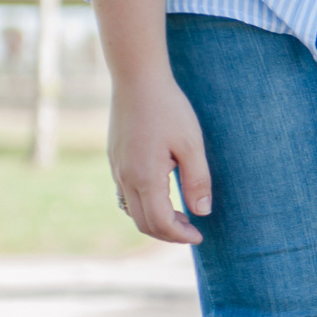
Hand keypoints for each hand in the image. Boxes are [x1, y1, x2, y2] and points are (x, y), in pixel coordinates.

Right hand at [109, 75, 210, 244]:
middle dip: (168, 233)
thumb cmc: (168, 108)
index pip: (160, 223)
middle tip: (192, 230)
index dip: (180, 236)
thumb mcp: (191, 144)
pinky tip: (162, 196)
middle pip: (143, 223)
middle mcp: (125, 178)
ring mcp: (116, 169)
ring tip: (180, 216)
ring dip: (155, 221)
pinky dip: (144, 205)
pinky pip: (125, 195)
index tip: (200, 236)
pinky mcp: (114, 159)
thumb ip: (197, 180)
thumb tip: (202, 212)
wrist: (137, 79)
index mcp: (145, 177)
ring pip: (132, 211)